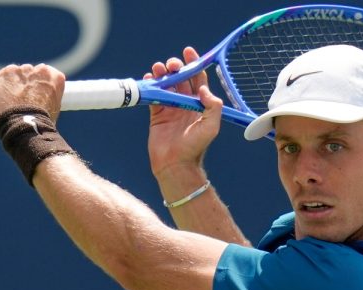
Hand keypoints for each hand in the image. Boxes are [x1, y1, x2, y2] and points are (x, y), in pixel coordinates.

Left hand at [0, 63, 65, 121]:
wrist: (24, 124)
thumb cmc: (41, 121)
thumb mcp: (54, 107)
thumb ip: (49, 95)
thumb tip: (43, 97)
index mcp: (55, 77)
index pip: (49, 74)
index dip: (42, 84)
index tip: (39, 93)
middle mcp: (39, 70)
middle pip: (31, 72)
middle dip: (27, 82)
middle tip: (24, 98)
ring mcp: (21, 71)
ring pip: (16, 74)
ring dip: (14, 83)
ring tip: (12, 101)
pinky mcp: (4, 74)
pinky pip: (1, 77)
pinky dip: (0, 86)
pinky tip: (2, 99)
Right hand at [145, 47, 222, 178]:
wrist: (175, 164)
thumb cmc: (196, 148)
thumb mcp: (211, 126)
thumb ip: (213, 106)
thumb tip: (203, 88)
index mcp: (200, 105)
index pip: (198, 80)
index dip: (194, 64)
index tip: (188, 52)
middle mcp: (185, 105)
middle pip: (181, 79)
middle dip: (176, 67)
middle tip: (171, 64)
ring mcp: (170, 109)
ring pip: (166, 85)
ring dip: (162, 74)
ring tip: (158, 68)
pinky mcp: (156, 115)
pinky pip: (153, 96)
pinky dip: (150, 86)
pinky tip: (149, 79)